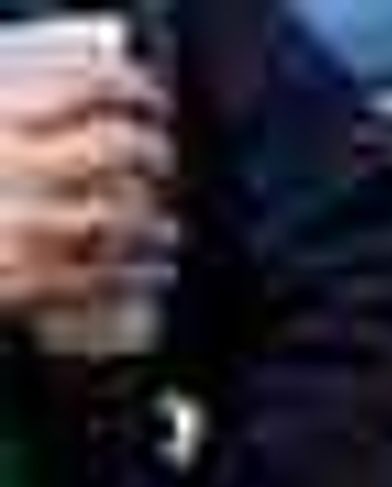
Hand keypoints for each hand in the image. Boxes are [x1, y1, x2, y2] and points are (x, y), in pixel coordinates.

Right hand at [0, 44, 171, 332]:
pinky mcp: (28, 283)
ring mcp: (23, 227)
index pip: (79, 84)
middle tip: (160, 159)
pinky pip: (102, 278)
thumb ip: (13, 117)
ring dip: (153, 221)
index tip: (149, 96)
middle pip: (112, 150)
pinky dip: (140, 274)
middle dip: (150, 154)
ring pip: (117, 218)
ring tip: (163, 226)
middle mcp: (11, 167)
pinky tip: (153, 270)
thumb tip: (78, 108)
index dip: (128, 86)